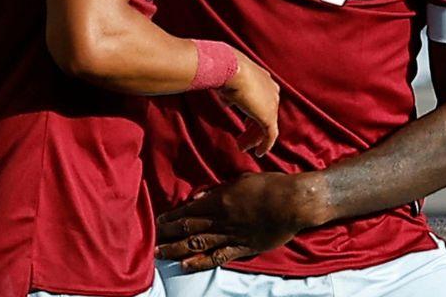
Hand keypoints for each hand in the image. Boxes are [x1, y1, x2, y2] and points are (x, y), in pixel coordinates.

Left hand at [155, 171, 318, 271]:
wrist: (293, 202)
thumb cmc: (269, 186)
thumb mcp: (241, 180)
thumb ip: (219, 189)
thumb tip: (199, 196)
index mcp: (219, 200)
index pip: (189, 210)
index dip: (172, 217)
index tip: (158, 221)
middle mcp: (221, 219)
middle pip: (189, 229)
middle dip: (169, 235)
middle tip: (152, 240)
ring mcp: (232, 235)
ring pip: (199, 244)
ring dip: (177, 250)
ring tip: (161, 254)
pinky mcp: (244, 247)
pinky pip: (219, 257)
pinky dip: (201, 262)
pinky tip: (186, 265)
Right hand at [217, 52, 279, 155]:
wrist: (232, 69)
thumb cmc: (226, 70)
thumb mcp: (228, 81)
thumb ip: (231, 92)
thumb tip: (227, 102)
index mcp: (264, 80)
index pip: (262, 100)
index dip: (253, 113)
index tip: (244, 123)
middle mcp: (272, 91)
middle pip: (264, 114)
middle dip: (252, 128)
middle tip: (242, 139)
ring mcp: (272, 104)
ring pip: (265, 126)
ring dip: (253, 138)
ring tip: (242, 147)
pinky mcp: (269, 117)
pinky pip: (270, 135)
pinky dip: (265, 145)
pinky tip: (257, 153)